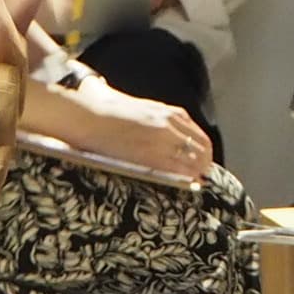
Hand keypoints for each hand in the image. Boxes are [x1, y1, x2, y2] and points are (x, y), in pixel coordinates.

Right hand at [35, 76, 212, 182]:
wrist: (89, 117)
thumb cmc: (109, 114)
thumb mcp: (142, 109)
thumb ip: (160, 120)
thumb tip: (171, 136)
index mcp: (168, 112)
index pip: (198, 135)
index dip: (203, 152)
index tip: (203, 163)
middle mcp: (168, 124)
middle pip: (201, 148)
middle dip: (204, 163)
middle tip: (202, 177)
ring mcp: (160, 139)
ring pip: (192, 159)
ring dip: (197, 172)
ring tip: (196, 183)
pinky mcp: (149, 154)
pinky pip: (176, 169)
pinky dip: (185, 177)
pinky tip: (186, 184)